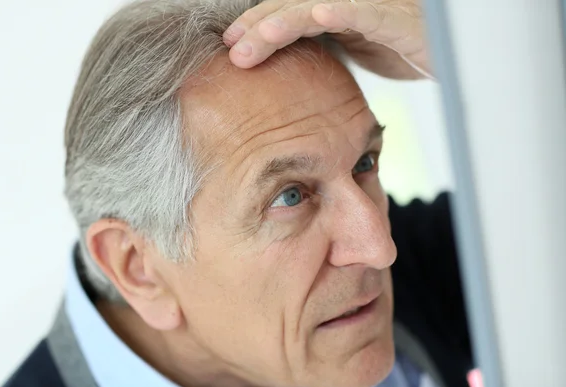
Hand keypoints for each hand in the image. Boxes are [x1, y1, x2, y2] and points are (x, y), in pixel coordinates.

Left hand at [223, 0, 431, 79]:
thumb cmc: (408, 50)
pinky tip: (318, 16)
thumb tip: (299, 79)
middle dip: (259, 26)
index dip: (260, 27)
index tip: (233, 46)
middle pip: (293, 7)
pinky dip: (340, 12)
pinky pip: (363, 11)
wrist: (455, 53)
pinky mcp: (394, 18)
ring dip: (283, 21)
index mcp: (336, 13)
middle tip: (232, 49)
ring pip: (316, 6)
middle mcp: (347, 5)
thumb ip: (328, 57)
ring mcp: (369, 7)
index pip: (288, 16)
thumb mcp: (358, 55)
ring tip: (254, 39)